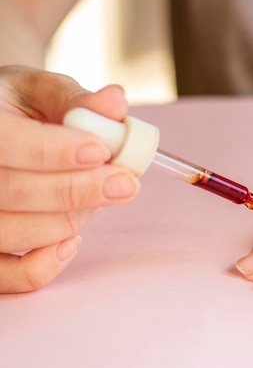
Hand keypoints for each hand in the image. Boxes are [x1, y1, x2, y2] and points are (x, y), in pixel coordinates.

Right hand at [0, 65, 138, 292]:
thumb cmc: (12, 110)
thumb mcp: (37, 90)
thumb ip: (75, 99)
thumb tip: (116, 102)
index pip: (4, 142)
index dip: (54, 150)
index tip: (100, 149)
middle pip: (14, 192)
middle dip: (79, 189)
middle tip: (125, 182)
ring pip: (16, 233)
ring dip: (72, 218)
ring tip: (99, 196)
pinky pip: (9, 277)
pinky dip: (47, 266)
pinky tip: (71, 241)